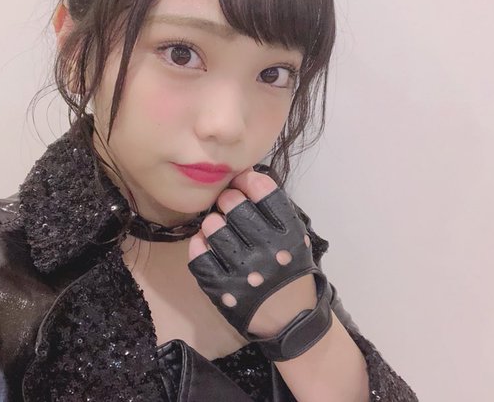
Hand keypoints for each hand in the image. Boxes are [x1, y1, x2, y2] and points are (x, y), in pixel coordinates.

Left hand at [188, 167, 317, 338]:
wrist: (290, 317)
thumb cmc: (290, 268)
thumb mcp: (295, 236)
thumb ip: (273, 208)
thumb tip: (244, 175)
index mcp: (289, 233)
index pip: (262, 190)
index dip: (246, 180)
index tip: (242, 183)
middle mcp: (267, 250)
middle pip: (233, 204)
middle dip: (227, 199)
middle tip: (229, 206)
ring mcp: (244, 271)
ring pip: (212, 226)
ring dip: (213, 222)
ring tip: (219, 228)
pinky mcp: (223, 289)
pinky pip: (198, 255)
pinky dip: (199, 245)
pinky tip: (207, 245)